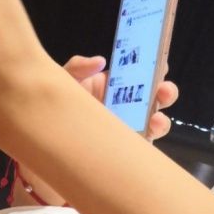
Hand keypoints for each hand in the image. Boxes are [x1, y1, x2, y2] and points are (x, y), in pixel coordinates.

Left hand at [61, 55, 178, 141]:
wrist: (48, 139)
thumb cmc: (57, 106)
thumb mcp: (63, 81)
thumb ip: (77, 67)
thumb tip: (100, 61)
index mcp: (116, 86)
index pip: (142, 74)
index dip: (156, 68)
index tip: (161, 64)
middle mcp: (126, 107)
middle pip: (156, 98)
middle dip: (166, 93)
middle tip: (163, 91)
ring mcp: (128, 130)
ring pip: (154, 125)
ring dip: (160, 121)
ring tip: (155, 120)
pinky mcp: (125, 152)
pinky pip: (142, 151)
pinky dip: (147, 146)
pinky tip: (143, 140)